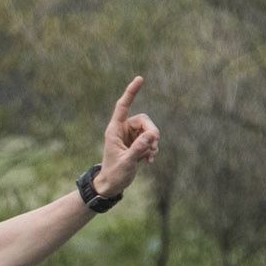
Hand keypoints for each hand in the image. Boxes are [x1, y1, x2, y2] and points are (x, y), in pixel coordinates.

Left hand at [93, 76, 158, 196]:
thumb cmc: (114, 174)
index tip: (139, 79)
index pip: (123, 107)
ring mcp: (130, 137)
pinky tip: (149, 160)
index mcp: (114, 130)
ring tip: (149, 157)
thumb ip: (138, 148)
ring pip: (149, 130)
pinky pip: (150, 139)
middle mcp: (122, 130)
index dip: (131, 92)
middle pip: (144, 121)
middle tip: (153, 145)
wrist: (111, 186)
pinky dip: (152, 149)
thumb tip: (152, 135)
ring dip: (153, 143)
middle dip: (152, 132)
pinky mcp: (136, 144)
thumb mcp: (127, 162)